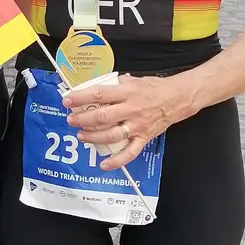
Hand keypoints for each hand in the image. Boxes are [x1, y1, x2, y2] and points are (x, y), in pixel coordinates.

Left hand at [62, 74, 189, 170]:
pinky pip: (129, 153)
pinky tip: (104, 164)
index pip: (99, 94)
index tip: (67, 100)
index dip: (81, 98)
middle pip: (102, 117)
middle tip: (71, 120)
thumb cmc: (153, 88)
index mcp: (127, 92)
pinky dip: (116, 161)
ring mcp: (137, 126)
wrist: (177, 98)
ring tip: (81, 136)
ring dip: (94, 137)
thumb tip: (94, 89)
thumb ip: (114, 84)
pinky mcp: (143, 138)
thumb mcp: (133, 79)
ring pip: (112, 135)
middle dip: (83, 119)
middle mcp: (131, 109)